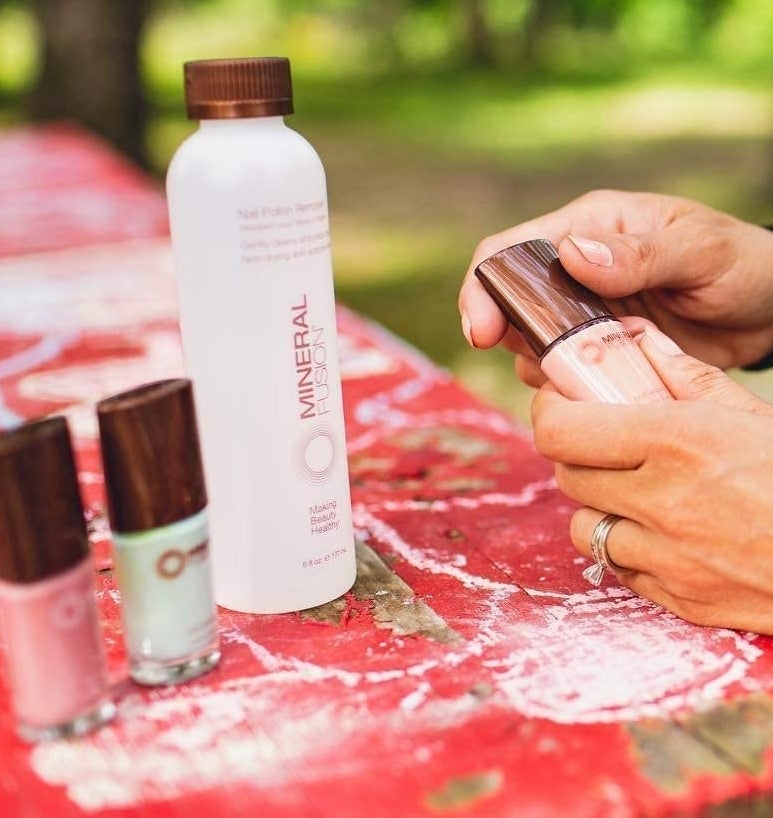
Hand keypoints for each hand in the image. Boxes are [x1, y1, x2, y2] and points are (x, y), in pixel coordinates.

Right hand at [459, 190, 772, 373]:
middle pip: (507, 305)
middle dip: (509, 339)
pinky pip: (561, 375)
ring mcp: (582, 315)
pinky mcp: (597, 352)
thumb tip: (572, 254)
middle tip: (545, 368)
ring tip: (590, 376)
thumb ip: (640, 253)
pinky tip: (603, 390)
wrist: (769, 310)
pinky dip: (569, 389)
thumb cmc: (743, 264)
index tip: (482, 333)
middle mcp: (573, 272)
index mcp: (589, 227)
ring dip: (543, 369)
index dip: (483, 290)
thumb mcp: (702, 251)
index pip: (508, 252)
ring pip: (528, 347)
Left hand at [531, 324, 772, 632]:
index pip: (561, 429)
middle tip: (604, 441)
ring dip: (598, 504)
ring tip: (638, 490)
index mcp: (678, 442)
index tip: (560, 400)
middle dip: (577, 452)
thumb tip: (635, 340)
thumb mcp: (754, 413)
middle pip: (567, 473)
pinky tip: (662, 532)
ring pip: (584, 525)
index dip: (550, 410)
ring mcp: (667, 558)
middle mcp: (662, 501)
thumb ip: (684, 376)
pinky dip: (626, 547)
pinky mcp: (678, 598)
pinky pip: (618, 567)